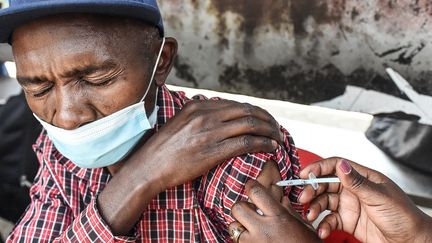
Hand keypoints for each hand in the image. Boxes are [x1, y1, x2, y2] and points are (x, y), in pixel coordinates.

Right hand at [99, 100, 284, 233]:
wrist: (149, 167)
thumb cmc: (164, 148)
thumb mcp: (180, 122)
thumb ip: (200, 116)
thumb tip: (219, 115)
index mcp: (198, 106)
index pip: (236, 105)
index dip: (256, 112)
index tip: (265, 120)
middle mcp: (205, 115)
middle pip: (247, 112)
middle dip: (267, 119)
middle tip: (276, 128)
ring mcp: (209, 133)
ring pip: (250, 125)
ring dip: (269, 131)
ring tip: (278, 138)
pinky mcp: (212, 151)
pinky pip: (245, 143)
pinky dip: (262, 143)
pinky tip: (271, 147)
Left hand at [228, 180, 320, 242]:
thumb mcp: (304, 227)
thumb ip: (290, 212)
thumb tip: (282, 200)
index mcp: (279, 218)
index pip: (256, 192)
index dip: (251, 186)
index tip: (251, 185)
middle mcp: (263, 230)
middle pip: (238, 208)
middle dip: (242, 207)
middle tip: (249, 210)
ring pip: (233, 227)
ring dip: (240, 226)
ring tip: (251, 229)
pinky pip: (238, 241)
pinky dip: (243, 239)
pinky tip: (254, 240)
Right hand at [299, 157, 431, 242]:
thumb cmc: (404, 217)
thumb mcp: (379, 197)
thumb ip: (357, 182)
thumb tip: (341, 165)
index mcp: (363, 178)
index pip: (336, 166)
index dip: (319, 168)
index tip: (305, 175)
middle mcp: (354, 190)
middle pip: (326, 184)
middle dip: (312, 191)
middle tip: (303, 199)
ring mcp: (350, 206)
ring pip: (324, 202)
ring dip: (314, 208)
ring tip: (310, 216)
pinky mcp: (348, 222)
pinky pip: (329, 220)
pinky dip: (323, 225)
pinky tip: (322, 230)